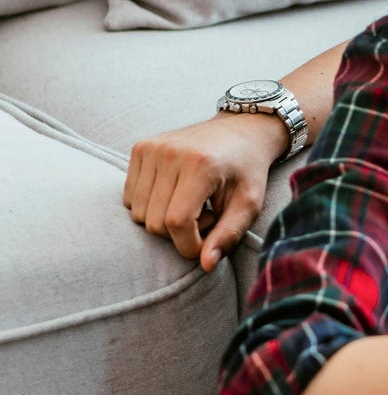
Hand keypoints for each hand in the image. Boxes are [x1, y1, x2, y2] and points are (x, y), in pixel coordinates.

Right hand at [124, 113, 287, 270]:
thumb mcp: (249, 204)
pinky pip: (131, 197)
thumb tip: (205, 265)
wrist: (242, 129)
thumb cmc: (248, 170)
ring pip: (139, 213)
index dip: (189, 244)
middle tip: (207, 216)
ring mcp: (151, 148)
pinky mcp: (140, 148)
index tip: (207, 244)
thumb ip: (228, 235)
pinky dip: (152, 205)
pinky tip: (177, 193)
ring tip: (194, 204)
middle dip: (180, 232)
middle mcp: (171, 153)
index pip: (177, 222)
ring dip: (165, 220)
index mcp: (201, 165)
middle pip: (155, 222)